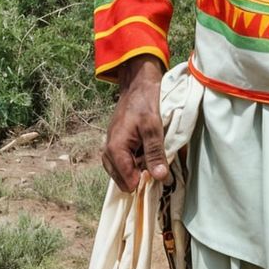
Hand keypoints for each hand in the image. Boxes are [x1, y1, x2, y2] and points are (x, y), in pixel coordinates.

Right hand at [101, 54, 168, 192]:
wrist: (137, 85)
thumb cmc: (144, 103)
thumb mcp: (153, 127)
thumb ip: (155, 153)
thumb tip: (160, 178)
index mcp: (115, 149)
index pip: (127, 180)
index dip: (143, 182)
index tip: (159, 176)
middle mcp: (108, 151)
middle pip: (122, 180)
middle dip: (139, 179)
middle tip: (156, 169)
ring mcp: (111, 148)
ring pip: (121, 173)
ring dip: (137, 172)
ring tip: (151, 163)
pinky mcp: (116, 145)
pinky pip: (123, 163)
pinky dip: (134, 164)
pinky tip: (146, 157)